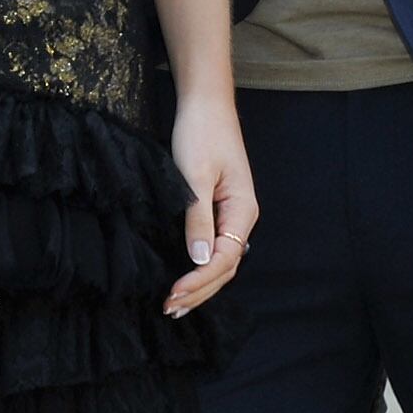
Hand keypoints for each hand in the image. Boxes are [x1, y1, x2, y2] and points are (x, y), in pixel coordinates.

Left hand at [165, 92, 256, 318]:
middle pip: (225, 267)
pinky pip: (214, 247)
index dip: (200, 280)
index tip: (173, 293)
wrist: (205, 103)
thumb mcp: (194, 176)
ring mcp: (232, 213)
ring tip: (176, 305)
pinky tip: (186, 277)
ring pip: (220, 260)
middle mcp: (242, 217)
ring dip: (200, 284)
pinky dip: (200, 267)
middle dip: (199, 291)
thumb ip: (197, 218)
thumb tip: (199, 260)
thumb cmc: (201, 133)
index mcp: (242, 210)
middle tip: (169, 309)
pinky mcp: (219, 208)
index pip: (224, 259)